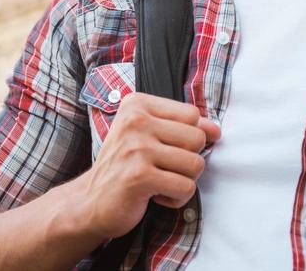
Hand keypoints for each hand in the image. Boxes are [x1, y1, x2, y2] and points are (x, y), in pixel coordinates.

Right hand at [76, 93, 220, 239]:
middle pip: (197, 138)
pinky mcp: (140, 176)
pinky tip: (156, 195)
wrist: (90, 201)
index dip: (191, 136)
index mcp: (137, 104)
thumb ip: (181, 127)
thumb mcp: (148, 135)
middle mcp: (136, 121)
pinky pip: (185, 187)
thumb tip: (215, 129)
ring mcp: (137, 148)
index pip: (192, 114)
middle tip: (164, 168)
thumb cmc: (124, 166)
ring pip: (195, 164)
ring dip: (183, 181)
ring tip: (160, 181)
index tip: (170, 149)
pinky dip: (177, 199)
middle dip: (188, 160)